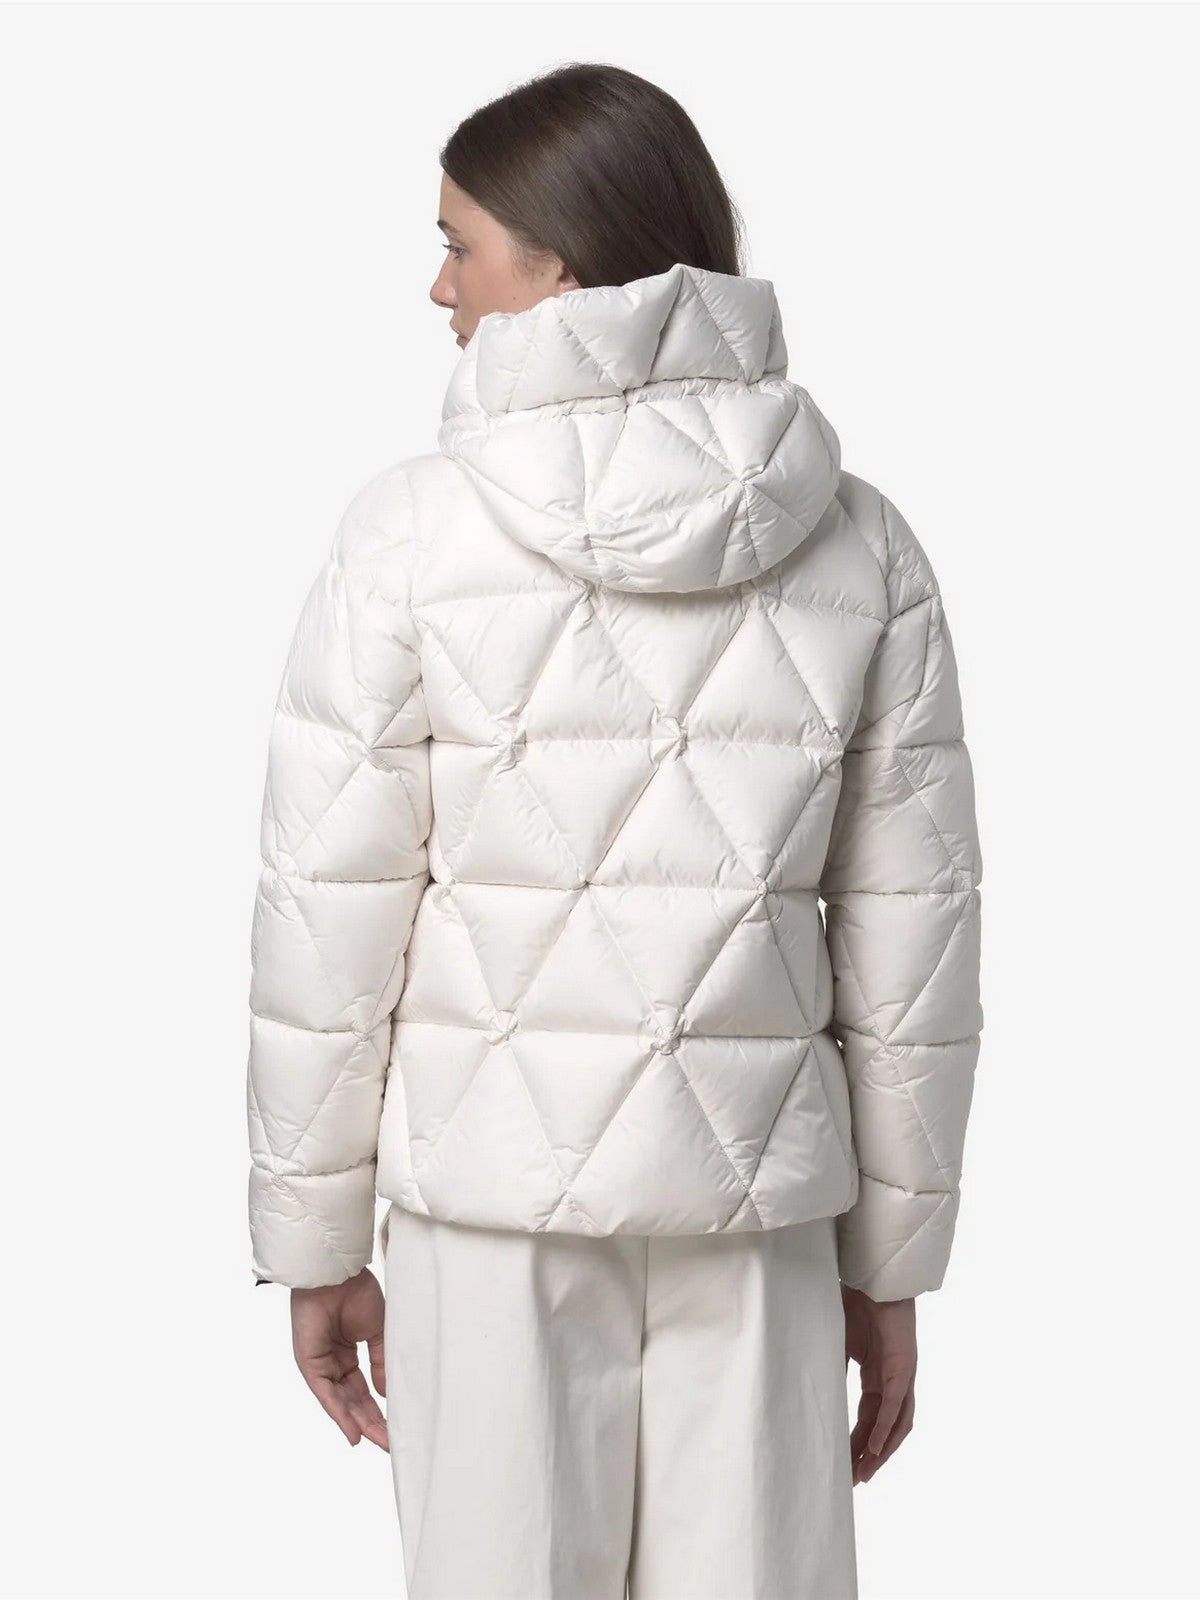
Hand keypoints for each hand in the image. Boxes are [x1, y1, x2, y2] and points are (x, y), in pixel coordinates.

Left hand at [290, 1267, 388, 1450]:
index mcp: (348, 1353)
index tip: (395, 1428)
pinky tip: (354, 1431)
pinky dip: (340, 1414)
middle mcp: (334, 1363)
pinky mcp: (310, 1365)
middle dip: (372, 1422)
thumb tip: (387, 1394)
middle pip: (354, 1401)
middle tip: (390, 1442)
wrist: (337, 1274)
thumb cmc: (356, 1292)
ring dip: (360, 1423)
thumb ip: (381, 1362)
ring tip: (380, 1442)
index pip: (364, 1390)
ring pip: (341, 1403)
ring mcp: (321, 1366)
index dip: (379, 1410)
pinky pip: (327, 1395)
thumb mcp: (377, 1331)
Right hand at [841, 1286, 916, 1483]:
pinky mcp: (904, 1367)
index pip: (870, 1417)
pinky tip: (872, 1447)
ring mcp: (902, 1374)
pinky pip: (894, 1406)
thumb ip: (830, 1364)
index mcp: (879, 1373)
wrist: (872, 1275)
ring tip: (863, 1473)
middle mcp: (894, 1378)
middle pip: (885, 1428)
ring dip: (880, 1451)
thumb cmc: (855, 1299)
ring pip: (896, 1425)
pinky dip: (884, 1429)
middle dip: (870, 1456)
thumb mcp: (836, 1340)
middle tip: (852, 1482)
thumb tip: (808, 1385)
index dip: (858, 1442)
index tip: (844, 1464)